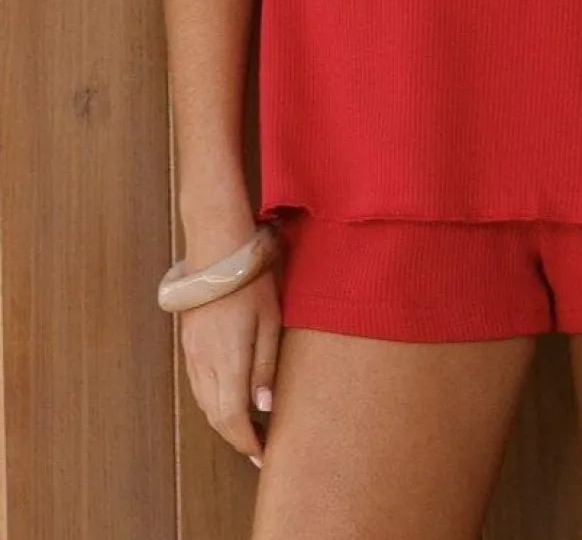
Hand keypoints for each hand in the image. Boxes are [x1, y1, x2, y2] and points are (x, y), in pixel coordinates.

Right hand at [177, 223, 281, 468]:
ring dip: (224, 419)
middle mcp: (204, 363)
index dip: (246, 442)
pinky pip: (199, 383)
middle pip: (216, 416)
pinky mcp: (188, 342)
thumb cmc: (251, 281)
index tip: (262, 454)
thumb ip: (265, 366)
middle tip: (259, 444)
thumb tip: (264, 407)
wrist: (217, 248)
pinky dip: (214, 399)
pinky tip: (230, 394)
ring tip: (249, 423)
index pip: (232, 419)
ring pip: (205, 402)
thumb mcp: (270, 321)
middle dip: (236, 436)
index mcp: (227, 360)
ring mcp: (192, 353)